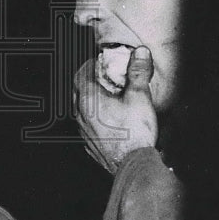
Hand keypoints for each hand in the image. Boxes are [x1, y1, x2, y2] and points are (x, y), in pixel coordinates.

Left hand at [73, 46, 157, 174]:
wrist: (133, 166)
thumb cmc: (134, 134)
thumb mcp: (139, 97)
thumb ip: (138, 72)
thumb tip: (140, 53)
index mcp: (89, 99)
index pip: (79, 75)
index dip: (88, 66)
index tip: (97, 63)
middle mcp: (81, 114)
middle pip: (78, 91)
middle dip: (88, 81)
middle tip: (102, 78)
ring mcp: (84, 131)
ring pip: (80, 110)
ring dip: (90, 101)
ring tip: (106, 98)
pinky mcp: (89, 145)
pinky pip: (86, 126)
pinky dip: (94, 119)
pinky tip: (107, 121)